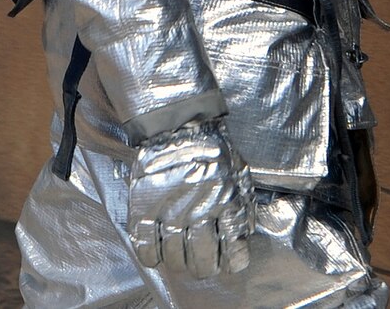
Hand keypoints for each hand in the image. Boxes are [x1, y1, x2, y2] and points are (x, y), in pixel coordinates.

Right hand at [126, 119, 253, 279]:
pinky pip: (145, 246)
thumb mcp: (240, 173)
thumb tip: (244, 234)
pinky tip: (158, 252)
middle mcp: (200, 213)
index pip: (232, 252)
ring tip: (181, 256)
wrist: (179, 123)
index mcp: (227, 204)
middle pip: (202, 262)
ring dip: (180, 263)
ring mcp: (171, 212)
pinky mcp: (145, 208)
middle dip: (205, 267)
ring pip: (175, 259)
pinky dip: (151, 256)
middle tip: (203, 262)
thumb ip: (244, 205)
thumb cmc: (213, 148)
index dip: (232, 262)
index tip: (230, 261)